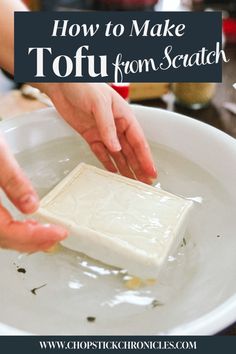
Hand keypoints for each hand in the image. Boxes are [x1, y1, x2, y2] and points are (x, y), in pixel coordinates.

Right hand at [0, 135, 66, 251]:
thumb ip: (13, 181)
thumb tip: (32, 207)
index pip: (7, 231)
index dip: (34, 236)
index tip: (59, 232)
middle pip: (2, 238)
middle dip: (32, 241)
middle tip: (57, 237)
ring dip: (22, 238)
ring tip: (45, 233)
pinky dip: (11, 229)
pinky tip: (24, 223)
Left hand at [47, 83, 156, 183]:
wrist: (61, 83)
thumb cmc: (84, 85)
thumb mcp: (99, 104)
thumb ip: (108, 126)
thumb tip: (116, 148)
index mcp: (124, 117)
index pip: (138, 141)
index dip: (146, 158)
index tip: (151, 172)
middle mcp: (116, 126)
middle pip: (130, 151)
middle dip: (138, 167)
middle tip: (145, 184)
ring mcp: (103, 132)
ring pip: (117, 154)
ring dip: (125, 168)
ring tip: (131, 183)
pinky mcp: (90, 135)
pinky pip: (101, 152)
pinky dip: (107, 162)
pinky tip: (113, 172)